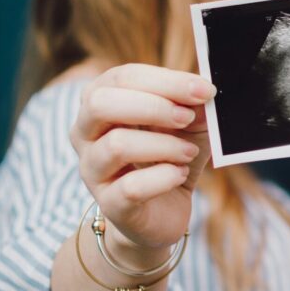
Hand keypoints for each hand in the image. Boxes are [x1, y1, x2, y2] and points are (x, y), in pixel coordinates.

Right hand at [69, 64, 215, 266]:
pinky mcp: (109, 204)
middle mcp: (85, 133)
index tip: (203, 90)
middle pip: (101, 103)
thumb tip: (204, 90)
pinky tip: (180, 175)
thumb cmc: (169, 157)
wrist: (163, 212)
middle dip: (153, 106)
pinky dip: (164, 177)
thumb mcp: (188, 125)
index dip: (165, 80)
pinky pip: (131, 187)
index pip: (122, 78)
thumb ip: (194, 105)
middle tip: (187, 117)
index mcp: (100, 102)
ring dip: (164, 145)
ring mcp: (92, 170)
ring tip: (189, 153)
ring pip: (116, 145)